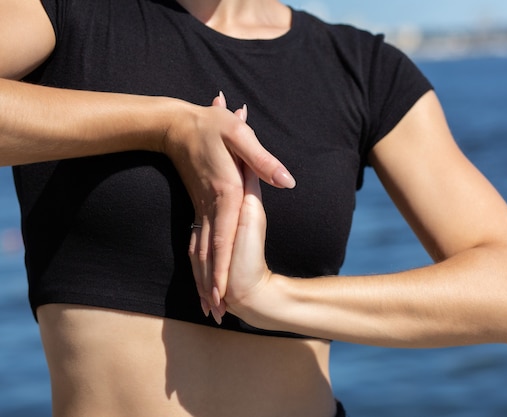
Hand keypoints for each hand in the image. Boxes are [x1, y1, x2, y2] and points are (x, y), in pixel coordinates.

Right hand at [164, 92, 293, 322]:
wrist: (174, 126)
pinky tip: (200, 278)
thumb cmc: (209, 127)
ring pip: (199, 252)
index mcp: (223, 194)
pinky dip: (197, 264)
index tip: (224, 294)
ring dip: (203, 280)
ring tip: (208, 308)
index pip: (222, 239)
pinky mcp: (195, 208)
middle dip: (211, 286)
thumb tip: (288, 181)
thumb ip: (263, 160)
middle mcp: (209, 208)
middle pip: (208, 254)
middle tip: (217, 315)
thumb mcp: (239, 135)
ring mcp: (199, 210)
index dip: (222, 269)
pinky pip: (194, 242)